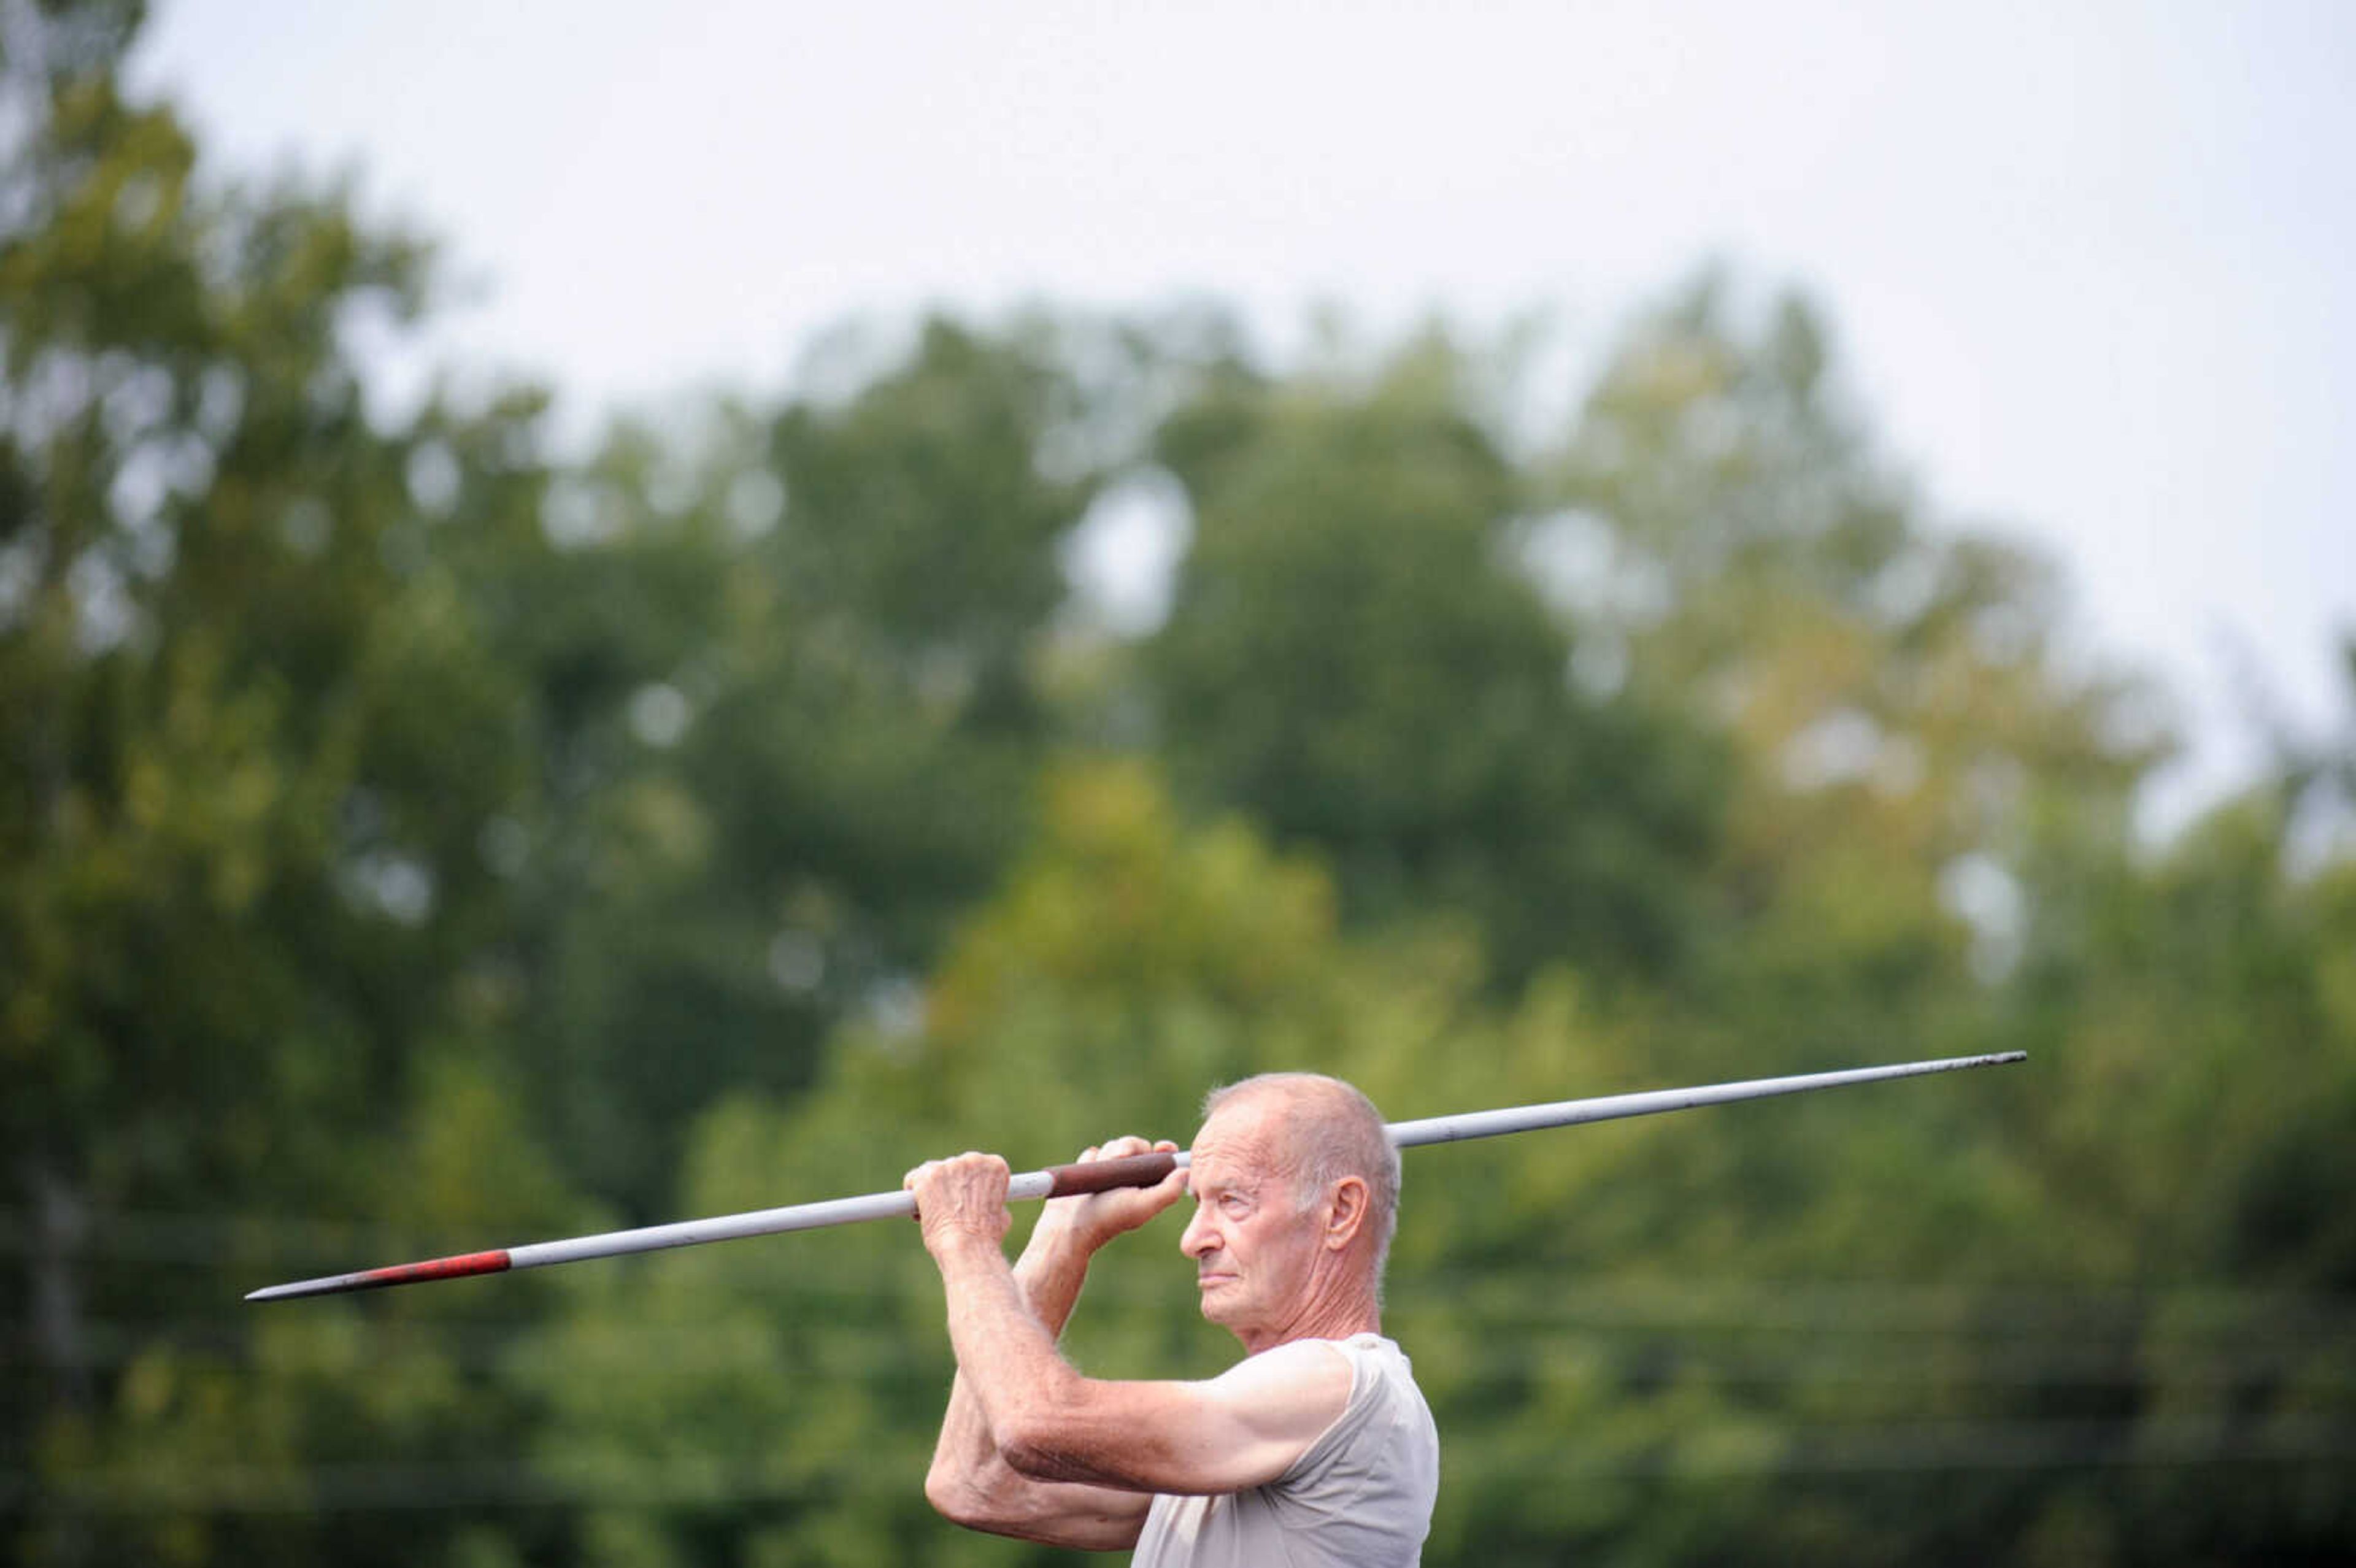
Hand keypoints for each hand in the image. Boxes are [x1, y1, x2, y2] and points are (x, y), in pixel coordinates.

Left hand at [904, 1152, 1013, 1258]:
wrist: (967, 1247)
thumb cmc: (985, 1238)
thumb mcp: (1000, 1216)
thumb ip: (991, 1201)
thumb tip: (986, 1205)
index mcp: (995, 1167)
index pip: (978, 1166)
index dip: (970, 1183)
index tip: (965, 1197)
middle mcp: (973, 1160)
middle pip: (954, 1166)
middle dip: (949, 1184)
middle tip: (949, 1208)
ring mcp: (949, 1166)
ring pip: (932, 1171)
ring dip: (931, 1189)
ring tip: (935, 1212)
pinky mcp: (927, 1176)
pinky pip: (913, 1179)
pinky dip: (912, 1192)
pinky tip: (918, 1209)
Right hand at [1034, 1136, 1187, 1253]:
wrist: (1069, 1224)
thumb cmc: (1108, 1217)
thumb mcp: (1143, 1205)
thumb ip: (1168, 1191)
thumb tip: (1185, 1171)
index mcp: (1147, 1186)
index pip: (1161, 1160)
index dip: (1164, 1151)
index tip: (1163, 1147)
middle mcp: (1130, 1178)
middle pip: (1137, 1146)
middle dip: (1128, 1147)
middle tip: (1119, 1157)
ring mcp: (1109, 1173)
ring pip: (1114, 1146)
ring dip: (1108, 1155)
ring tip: (1101, 1172)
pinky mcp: (1089, 1169)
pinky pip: (1094, 1152)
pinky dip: (1091, 1159)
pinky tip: (1088, 1171)